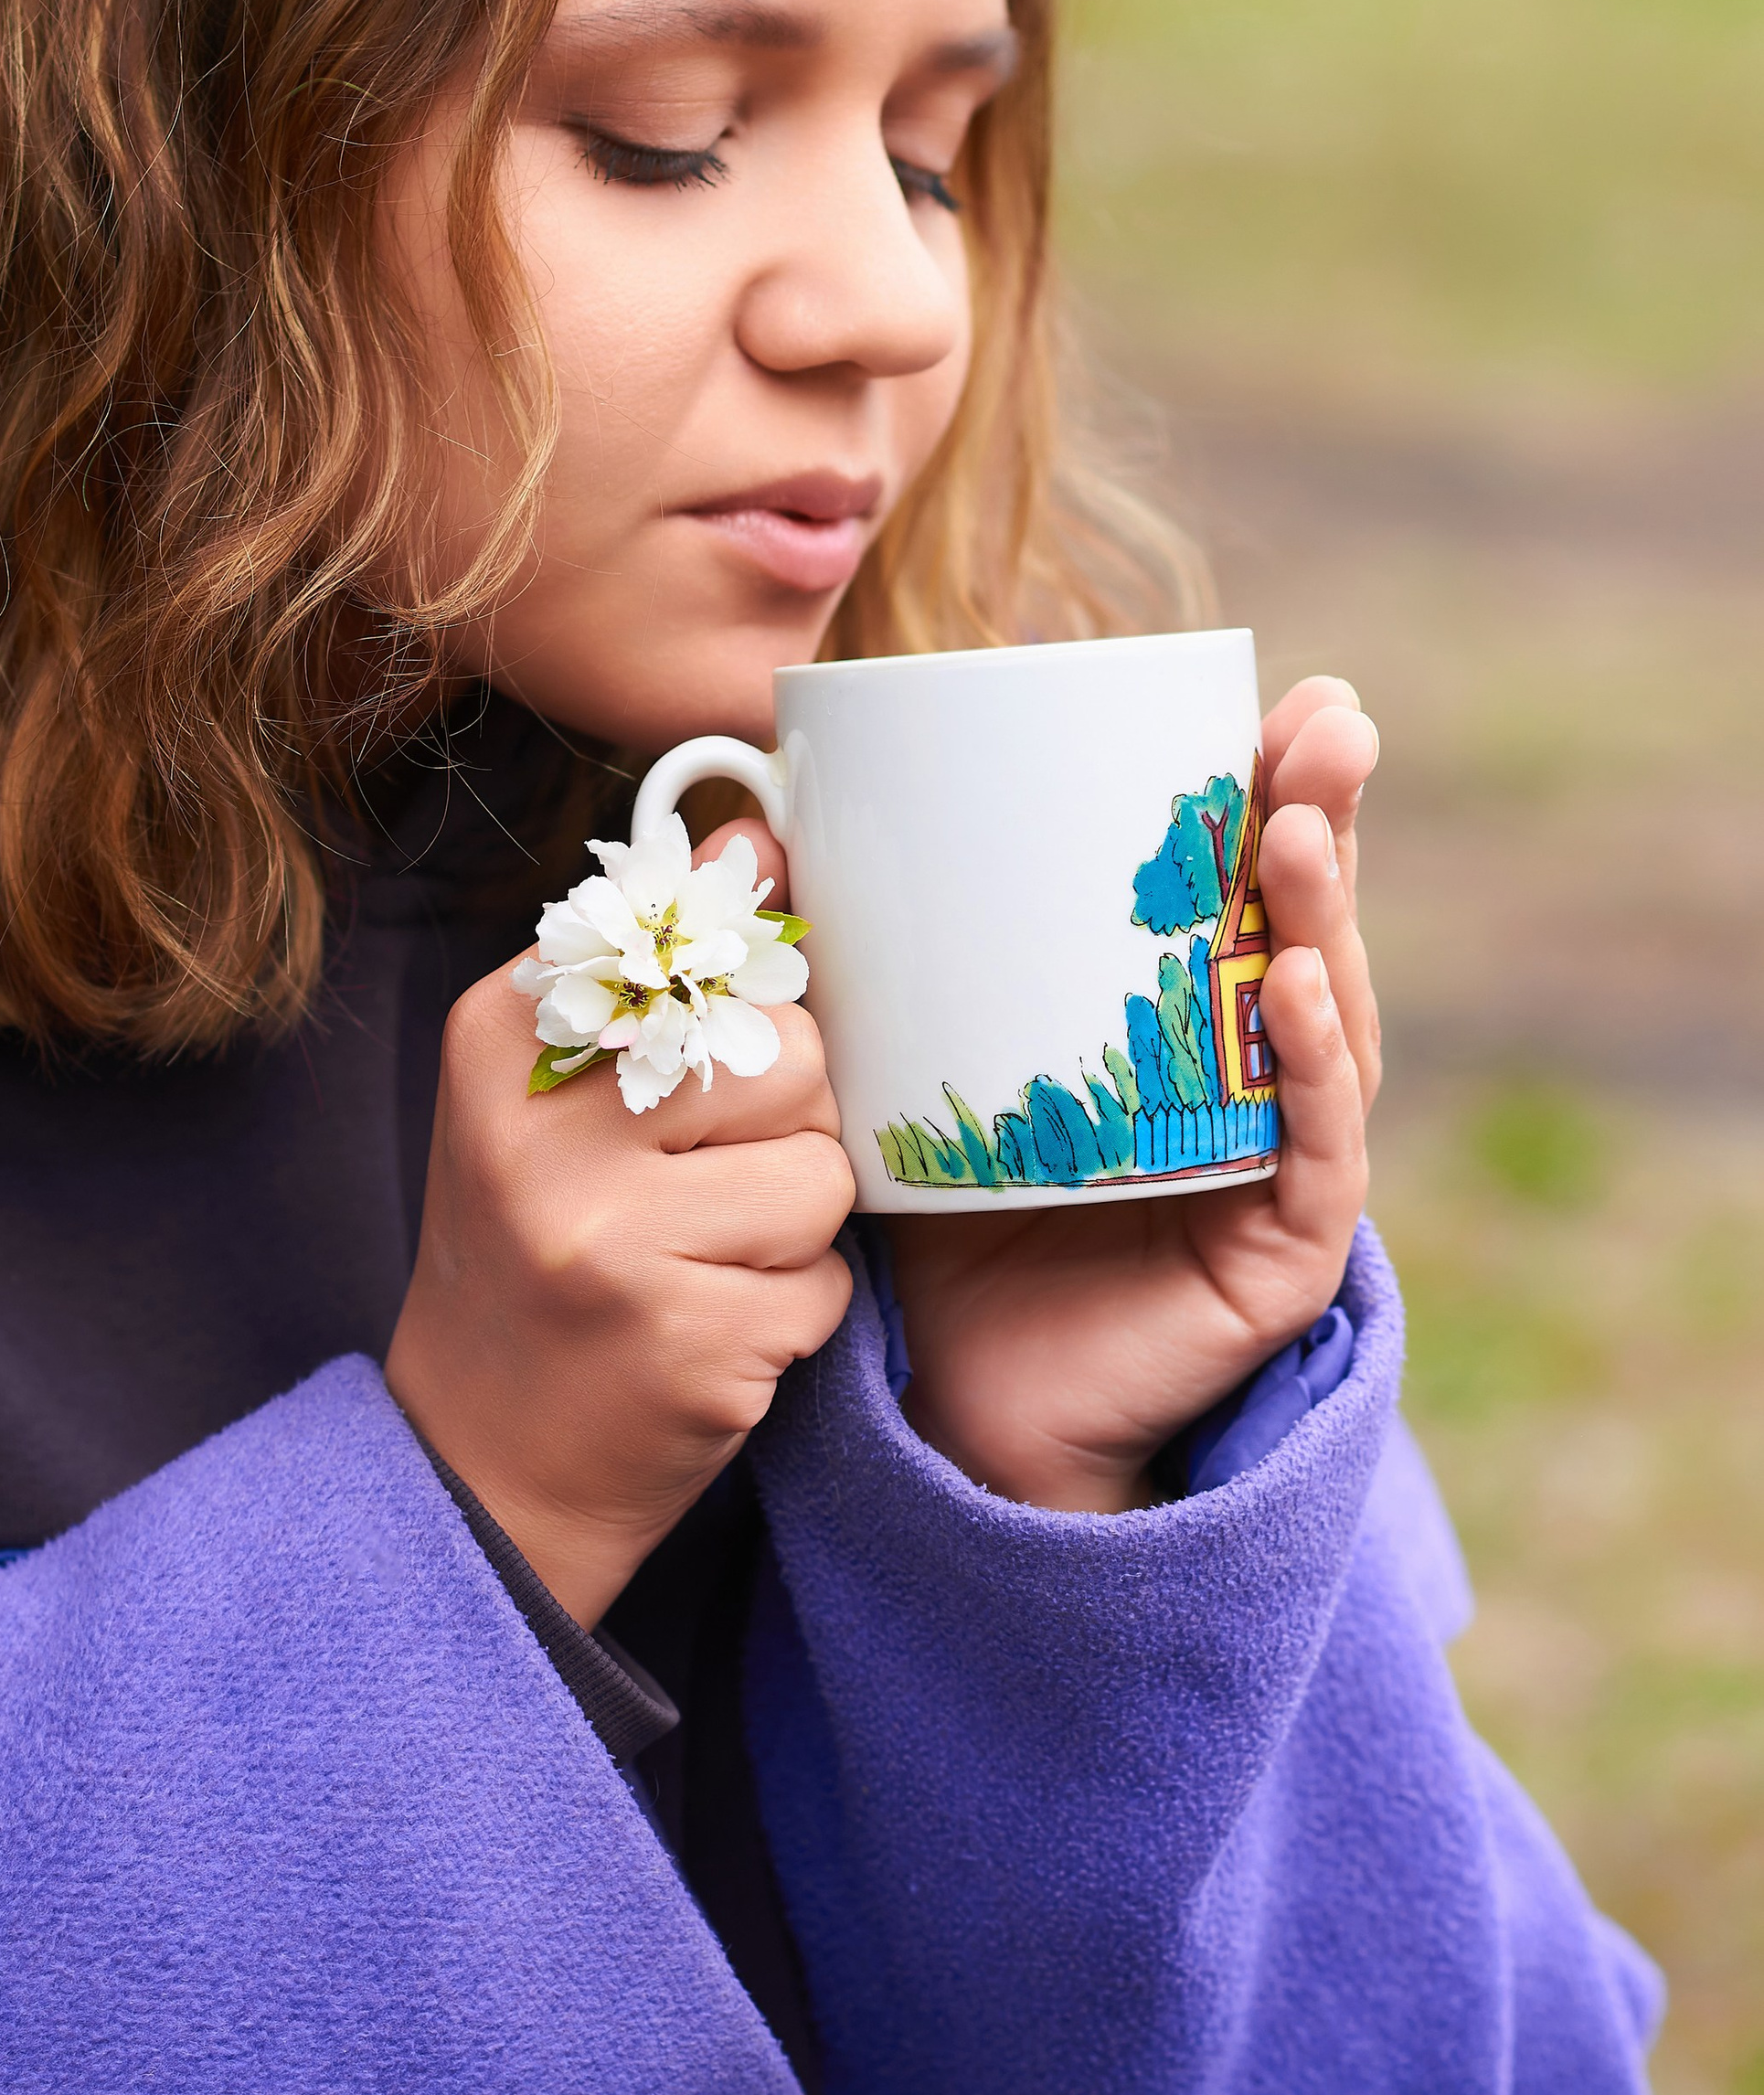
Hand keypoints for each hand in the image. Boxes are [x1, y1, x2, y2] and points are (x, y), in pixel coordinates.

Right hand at [384, 842, 856, 1624]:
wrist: (481, 1464)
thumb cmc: (539, 1255)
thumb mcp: (554, 1096)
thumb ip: (658, 970)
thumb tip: (759, 833)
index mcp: (500, 1040)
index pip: (710, 960)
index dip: (736, 1022)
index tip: (686, 1080)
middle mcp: (542, 1134)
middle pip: (789, 1059)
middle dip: (780, 1129)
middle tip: (696, 1191)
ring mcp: (612, 1243)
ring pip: (822, 1175)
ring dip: (793, 1230)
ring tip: (702, 1262)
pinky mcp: (686, 1342)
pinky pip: (825, 1286)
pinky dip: (791, 1315)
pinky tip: (707, 1333)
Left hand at [888, 677, 1381, 1510]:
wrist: (954, 1401)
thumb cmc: (940, 1222)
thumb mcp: (902, 1064)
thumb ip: (860, 955)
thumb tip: (767, 820)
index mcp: (1178, 1017)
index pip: (1237, 883)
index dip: (1267, 786)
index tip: (1278, 693)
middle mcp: (1247, 1074)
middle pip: (1302, 926)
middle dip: (1319, 816)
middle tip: (1327, 723)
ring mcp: (1276, 1159)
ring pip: (1325, 1018)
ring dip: (1320, 915)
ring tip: (1296, 831)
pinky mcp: (1279, 1250)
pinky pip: (1313, 1147)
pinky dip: (1309, 1065)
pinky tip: (1296, 991)